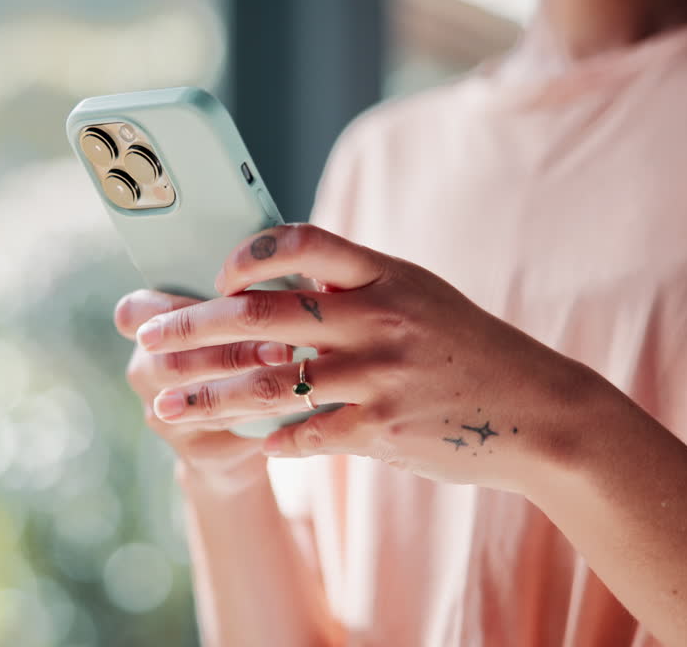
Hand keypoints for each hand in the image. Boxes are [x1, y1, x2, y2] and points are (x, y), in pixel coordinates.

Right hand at [114, 289, 296, 493]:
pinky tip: (293, 399)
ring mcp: (161, 414)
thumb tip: (274, 271)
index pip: (133, 314)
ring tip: (290, 367)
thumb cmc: (232, 356)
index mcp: (143, 333)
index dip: (174, 312)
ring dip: (249, 382)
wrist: (231, 439)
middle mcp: (143, 372)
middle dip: (230, 353)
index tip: (227, 302)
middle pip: (174, 362)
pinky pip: (226, 430)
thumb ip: (229, 303)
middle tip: (281, 346)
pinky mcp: (192, 449)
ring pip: (201, 398)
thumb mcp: (223, 323)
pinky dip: (260, 412)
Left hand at [134, 224, 601, 491]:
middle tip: (149, 338)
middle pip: (263, 317)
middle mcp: (378, 318)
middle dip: (194, 327)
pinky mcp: (382, 429)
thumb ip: (353, 287)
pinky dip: (269, 440)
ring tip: (164, 404)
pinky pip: (306, 435)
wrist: (537, 409)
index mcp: (383, 275)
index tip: (213, 273)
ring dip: (208, 396)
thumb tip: (274, 284)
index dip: (249, 253)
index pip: (303, 242)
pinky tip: (241, 444)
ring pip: (271, 384)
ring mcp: (379, 375)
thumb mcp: (417, 296)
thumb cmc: (466, 349)